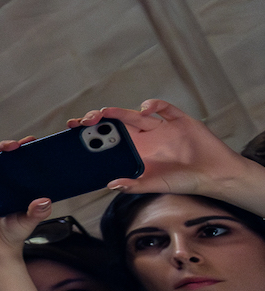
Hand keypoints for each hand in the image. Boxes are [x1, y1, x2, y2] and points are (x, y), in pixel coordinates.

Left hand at [76, 98, 264, 204]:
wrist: (216, 175)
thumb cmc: (184, 181)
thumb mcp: (155, 185)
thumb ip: (134, 185)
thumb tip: (111, 184)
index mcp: (137, 151)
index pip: (110, 139)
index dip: (93, 135)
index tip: (73, 132)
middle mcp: (146, 137)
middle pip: (117, 124)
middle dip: (99, 121)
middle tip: (83, 122)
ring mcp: (161, 127)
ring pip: (135, 115)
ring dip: (117, 112)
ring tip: (103, 113)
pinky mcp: (179, 120)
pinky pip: (164, 108)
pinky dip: (154, 105)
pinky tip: (144, 109)